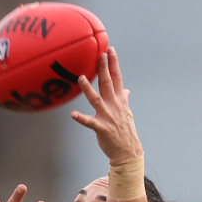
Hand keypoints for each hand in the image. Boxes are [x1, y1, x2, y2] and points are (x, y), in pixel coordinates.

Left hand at [71, 47, 142, 164]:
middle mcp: (114, 106)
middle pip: (108, 84)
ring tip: (81, 78)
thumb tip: (126, 90)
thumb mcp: (127, 113)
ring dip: (88, 89)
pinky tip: (73, 114)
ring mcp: (108, 117)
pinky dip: (82, 118)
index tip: (110, 50)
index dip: (113, 63)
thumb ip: (124, 99)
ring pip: (97, 100)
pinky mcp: (102, 129)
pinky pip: (90, 123)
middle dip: (104, 69)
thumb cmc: (126, 132)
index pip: (117, 78)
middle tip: (99, 55)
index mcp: (119, 101)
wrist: (128, 152)